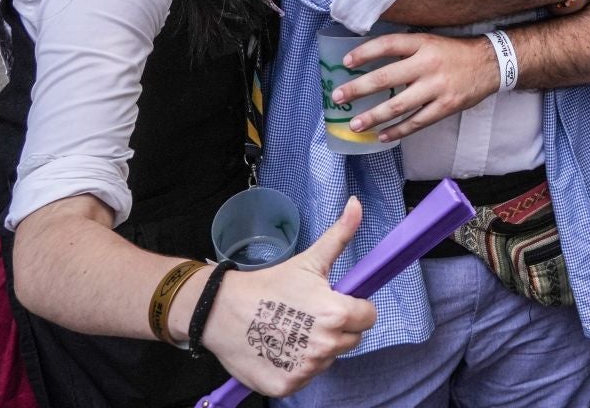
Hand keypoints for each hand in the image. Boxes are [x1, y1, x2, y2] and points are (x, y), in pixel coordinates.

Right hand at [204, 197, 377, 396]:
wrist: (221, 312)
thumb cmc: (269, 285)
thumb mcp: (309, 260)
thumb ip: (340, 235)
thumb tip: (357, 203)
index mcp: (337, 314)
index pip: (368, 318)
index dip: (355, 308)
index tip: (334, 303)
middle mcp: (325, 346)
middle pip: (350, 340)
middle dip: (336, 329)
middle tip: (309, 316)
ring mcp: (306, 369)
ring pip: (328, 359)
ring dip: (317, 349)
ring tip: (291, 331)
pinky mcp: (287, 386)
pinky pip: (305, 378)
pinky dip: (295, 367)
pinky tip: (279, 348)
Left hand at [334, 32, 499, 141]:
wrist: (490, 64)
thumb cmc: (454, 53)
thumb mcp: (430, 41)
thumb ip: (406, 49)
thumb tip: (371, 61)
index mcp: (423, 44)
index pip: (389, 44)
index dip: (365, 52)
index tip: (345, 62)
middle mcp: (428, 64)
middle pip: (387, 77)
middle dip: (359, 89)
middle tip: (338, 97)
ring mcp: (437, 87)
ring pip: (398, 105)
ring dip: (373, 116)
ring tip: (355, 124)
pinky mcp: (445, 106)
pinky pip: (417, 122)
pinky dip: (398, 131)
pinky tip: (383, 136)